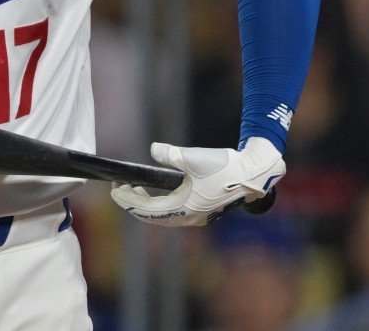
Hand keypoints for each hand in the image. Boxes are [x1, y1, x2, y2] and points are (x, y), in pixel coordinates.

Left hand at [110, 138, 284, 226]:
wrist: (253, 174)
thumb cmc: (224, 166)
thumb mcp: (193, 156)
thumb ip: (169, 154)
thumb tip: (153, 151)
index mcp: (183, 208)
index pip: (145, 209)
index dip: (126, 199)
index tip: (114, 188)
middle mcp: (188, 218)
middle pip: (151, 216)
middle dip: (133, 202)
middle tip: (120, 188)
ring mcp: (196, 217)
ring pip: (163, 216)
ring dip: (147, 204)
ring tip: (135, 189)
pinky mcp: (203, 212)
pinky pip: (174, 214)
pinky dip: (161, 205)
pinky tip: (160, 192)